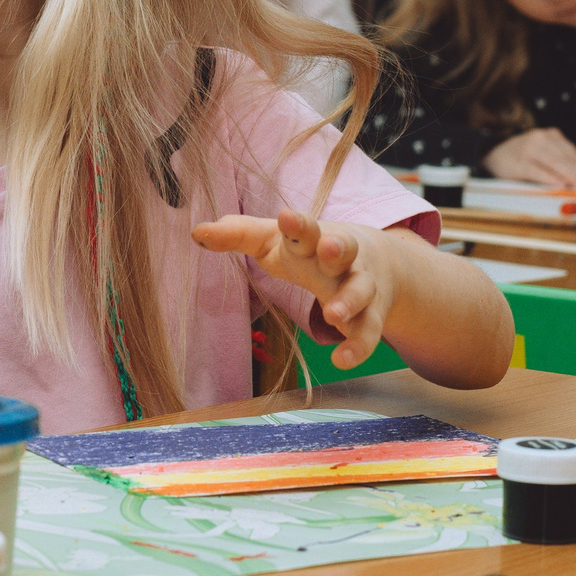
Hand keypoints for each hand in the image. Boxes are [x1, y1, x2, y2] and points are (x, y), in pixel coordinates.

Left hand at [193, 208, 394, 370]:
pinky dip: (358, 346)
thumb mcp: (276, 242)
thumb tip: (196, 233)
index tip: (286, 216)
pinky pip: (368, 332)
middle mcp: (340, 259)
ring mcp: (360, 286)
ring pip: (361, 290)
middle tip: (328, 246)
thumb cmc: (312, 252)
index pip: (304, 227)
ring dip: (350, 300)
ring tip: (333, 313)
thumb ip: (239, 235)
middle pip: (342, 249)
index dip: (296, 223)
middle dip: (336, 247)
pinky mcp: (371, 315)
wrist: (379, 263)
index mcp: (312, 239)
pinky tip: (341, 359)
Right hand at [484, 129, 575, 186]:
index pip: (571, 152)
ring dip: (568, 177)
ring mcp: (529, 149)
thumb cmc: (524, 156)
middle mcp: (541, 138)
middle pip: (565, 158)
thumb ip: (568, 157)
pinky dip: (550, 179)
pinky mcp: (519, 163)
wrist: (493, 154)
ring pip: (555, 164)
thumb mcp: (547, 152)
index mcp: (551, 135)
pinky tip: (560, 186)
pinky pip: (538, 172)